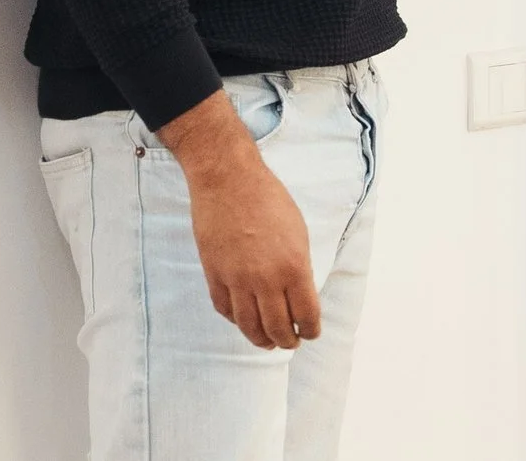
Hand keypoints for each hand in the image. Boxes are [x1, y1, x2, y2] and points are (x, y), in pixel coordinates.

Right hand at [157, 89, 319, 349]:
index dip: (310, 329)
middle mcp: (265, 279)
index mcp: (294, 266)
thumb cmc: (270, 200)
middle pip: (277, 327)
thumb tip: (298, 295)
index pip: (306, 314)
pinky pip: (225, 310)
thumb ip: (298, 267)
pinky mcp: (214, 276)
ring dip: (261, 340)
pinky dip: (236, 321)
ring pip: (249, 326)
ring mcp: (237, 280)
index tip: (311, 333)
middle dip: (287, 340)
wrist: (229, 182)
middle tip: (291, 343)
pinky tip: (244, 322)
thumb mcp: (298, 232)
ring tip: (269, 343)